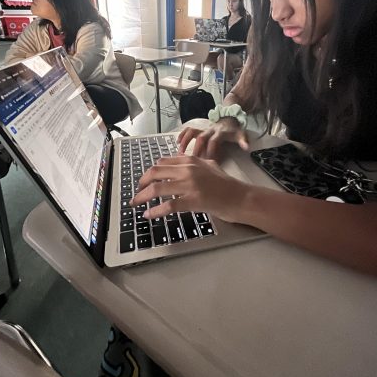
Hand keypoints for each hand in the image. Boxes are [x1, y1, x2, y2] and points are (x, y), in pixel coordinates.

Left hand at [132, 156, 246, 222]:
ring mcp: (190, 184)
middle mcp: (188, 169)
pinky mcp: (193, 200)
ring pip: (157, 188)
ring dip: (142, 197)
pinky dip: (155, 211)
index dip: (149, 173)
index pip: (162, 163)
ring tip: (135, 204)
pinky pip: (168, 205)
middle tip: (136, 193)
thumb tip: (179, 163)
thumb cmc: (227, 185)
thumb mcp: (210, 166)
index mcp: (190, 160)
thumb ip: (195, 163)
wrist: (241, 197)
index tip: (144, 181)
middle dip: (141, 183)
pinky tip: (149, 215)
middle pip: (155, 173)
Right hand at [177, 119, 248, 159]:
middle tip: (192, 162)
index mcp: (220, 133)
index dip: (210, 151)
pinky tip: (177, 142)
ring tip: (180, 153)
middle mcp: (210, 130)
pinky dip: (182, 135)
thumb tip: (246, 148)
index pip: (214, 141)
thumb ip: (243, 141)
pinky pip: (189, 129)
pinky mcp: (199, 129)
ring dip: (185, 142)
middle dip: (196, 150)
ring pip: (192, 132)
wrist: (230, 117)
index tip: (207, 162)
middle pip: (201, 138)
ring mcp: (204, 129)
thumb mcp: (241, 134)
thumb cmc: (234, 129)